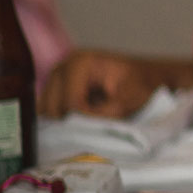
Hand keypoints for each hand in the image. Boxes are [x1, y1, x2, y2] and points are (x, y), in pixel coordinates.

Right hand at [38, 49, 171, 118]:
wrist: (145, 78)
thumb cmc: (141, 85)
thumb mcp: (128, 100)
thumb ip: (104, 114)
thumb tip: (79, 129)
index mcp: (80, 63)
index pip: (69, 102)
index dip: (85, 119)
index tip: (103, 124)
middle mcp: (61, 67)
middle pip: (53, 107)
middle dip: (73, 122)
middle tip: (96, 127)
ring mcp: (55, 78)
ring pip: (47, 112)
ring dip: (65, 122)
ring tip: (90, 123)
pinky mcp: (55, 90)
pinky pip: (49, 111)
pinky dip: (62, 120)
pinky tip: (80, 122)